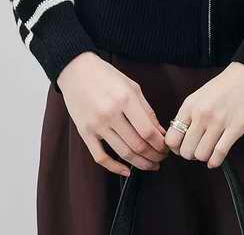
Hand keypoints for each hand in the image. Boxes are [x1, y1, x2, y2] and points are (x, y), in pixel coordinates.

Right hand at [57, 51, 169, 175]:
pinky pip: (100, 157)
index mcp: (125, 99)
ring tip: (151, 165)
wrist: (76, 71)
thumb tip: (160, 132)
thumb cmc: (106, 76)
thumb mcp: (131, 86)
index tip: (167, 148)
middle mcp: (111, 113)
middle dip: (154, 156)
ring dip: (140, 164)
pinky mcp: (85, 133)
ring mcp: (96, 125)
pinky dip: (115, 168)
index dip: (160, 144)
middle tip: (161, 158)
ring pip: (123, 153)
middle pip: (137, 145)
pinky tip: (127, 171)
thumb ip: (147, 110)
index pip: (147, 131)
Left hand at [164, 61, 243, 167]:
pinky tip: (215, 159)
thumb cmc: (225, 85)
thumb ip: (189, 114)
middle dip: (190, 154)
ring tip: (208, 150)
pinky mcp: (235, 129)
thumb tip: (181, 137)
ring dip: (204, 157)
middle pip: (186, 151)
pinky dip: (215, 161)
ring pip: (201, 155)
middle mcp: (201, 115)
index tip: (182, 146)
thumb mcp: (200, 95)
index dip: (176, 147)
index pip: (172, 138)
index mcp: (190, 105)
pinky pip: (219, 154)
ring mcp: (218, 122)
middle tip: (197, 149)